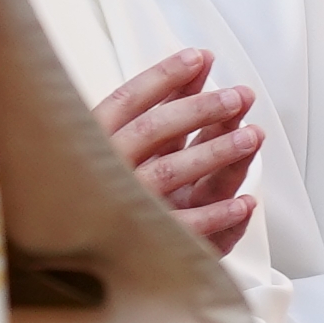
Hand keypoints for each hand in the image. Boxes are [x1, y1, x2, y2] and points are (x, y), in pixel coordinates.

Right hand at [93, 47, 260, 257]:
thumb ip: (160, 108)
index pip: (126, 101)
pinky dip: (217, 216)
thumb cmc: (110, 189)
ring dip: (215, 153)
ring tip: (253, 136)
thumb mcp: (126, 146)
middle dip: (199, 110)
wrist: (69, 265)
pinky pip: (183, 231)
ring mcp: (123, 208)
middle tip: (240, 96)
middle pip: (153, 131)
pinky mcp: (144, 248)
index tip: (200, 57)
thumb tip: (200, 60)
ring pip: (170, 174)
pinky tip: (247, 203)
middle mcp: (105, 172)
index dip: (163, 77)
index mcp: (93, 144)